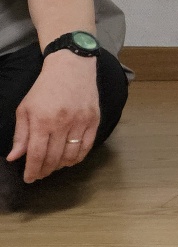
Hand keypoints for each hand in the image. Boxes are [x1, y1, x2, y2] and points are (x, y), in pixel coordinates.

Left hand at [8, 51, 100, 182]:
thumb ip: (20, 135)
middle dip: (45, 170)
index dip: (32, 170)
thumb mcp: (25, 108)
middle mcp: (62, 123)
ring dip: (61, 166)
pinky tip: (70, 159)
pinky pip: (87, 146)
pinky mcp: (94, 120)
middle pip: (54, 157)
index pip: (36, 154)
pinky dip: (78, 157)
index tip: (29, 179)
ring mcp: (81, 122)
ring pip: (72, 155)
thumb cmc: (44, 88)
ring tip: (53, 167)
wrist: (71, 67)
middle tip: (40, 174)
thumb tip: (14, 158)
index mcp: (42, 120)